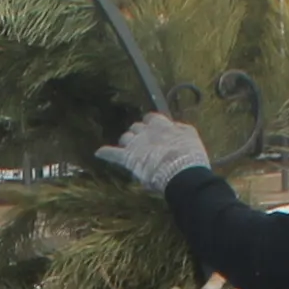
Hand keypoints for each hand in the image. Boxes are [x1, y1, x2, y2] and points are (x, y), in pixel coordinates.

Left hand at [97, 112, 211, 193]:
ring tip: (129, 150)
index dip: (151, 124)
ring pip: (126, 137)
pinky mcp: (128, 158)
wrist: (181, 170)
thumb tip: (174, 126)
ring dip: (127, 142)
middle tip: (143, 144)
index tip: (153, 130)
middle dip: (139, 134)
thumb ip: (180, 129)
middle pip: (137, 127)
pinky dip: (105, 153)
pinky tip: (99, 153)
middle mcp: (146, 131)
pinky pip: (112, 153)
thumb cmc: (189, 154)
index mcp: (161, 124)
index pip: (151, 118)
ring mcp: (135, 144)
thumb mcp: (190, 135)